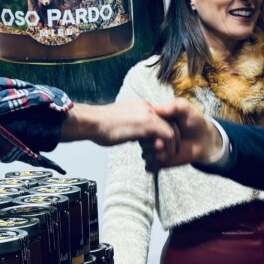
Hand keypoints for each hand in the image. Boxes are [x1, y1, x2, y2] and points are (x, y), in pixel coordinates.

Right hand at [61, 101, 176, 148]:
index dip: (162, 133)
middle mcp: (146, 107)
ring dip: (171, 145)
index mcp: (139, 106)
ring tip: (167, 157)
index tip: (159, 146)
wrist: (92, 123)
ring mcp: (148, 114)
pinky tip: (163, 157)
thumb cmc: (99, 126)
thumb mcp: (119, 123)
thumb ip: (130, 126)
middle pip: (168, 122)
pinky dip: (168, 147)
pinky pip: (168, 135)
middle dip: (170, 139)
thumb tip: (132, 136)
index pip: (159, 118)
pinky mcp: (149, 123)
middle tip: (167, 153)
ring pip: (171, 129)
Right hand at [140, 98, 220, 169]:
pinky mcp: (157, 161)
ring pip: (146, 154)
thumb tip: (157, 108)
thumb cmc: (194, 121)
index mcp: (152, 121)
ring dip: (160, 154)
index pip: (143, 125)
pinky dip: (158, 164)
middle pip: (144, 141)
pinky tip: (168, 158)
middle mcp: (149, 135)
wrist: (203, 139)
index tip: (170, 125)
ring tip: (173, 150)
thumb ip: (174, 106)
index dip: (156, 128)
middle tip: (174, 138)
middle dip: (159, 142)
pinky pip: (149, 166)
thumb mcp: (186, 109)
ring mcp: (152, 149)